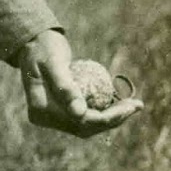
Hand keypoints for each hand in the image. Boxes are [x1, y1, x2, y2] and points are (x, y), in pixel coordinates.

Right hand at [15, 29, 142, 137]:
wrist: (34, 43)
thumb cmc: (43, 47)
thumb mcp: (54, 62)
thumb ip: (65, 87)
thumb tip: (80, 113)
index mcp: (39, 110)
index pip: (78, 121)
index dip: (106, 117)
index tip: (129, 106)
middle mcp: (44, 118)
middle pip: (85, 127)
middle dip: (113, 119)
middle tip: (136, 105)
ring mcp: (51, 117)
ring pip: (87, 124)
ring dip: (111, 117)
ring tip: (134, 105)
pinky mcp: (60, 111)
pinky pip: (86, 116)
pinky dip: (104, 110)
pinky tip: (121, 102)